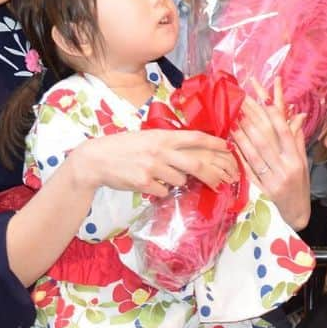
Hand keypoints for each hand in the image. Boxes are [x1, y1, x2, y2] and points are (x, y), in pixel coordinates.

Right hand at [74, 128, 238, 196]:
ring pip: (180, 180)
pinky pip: (163, 191)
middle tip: (223, 180)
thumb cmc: (126, 146)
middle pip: (196, 164)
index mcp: (163, 136)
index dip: (214, 143)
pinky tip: (148, 182)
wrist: (98, 159)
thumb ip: (169, 143)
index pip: (195, 137)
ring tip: (161, 174)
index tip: (228, 147)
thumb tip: (192, 152)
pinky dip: (160, 190)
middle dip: (213, 173)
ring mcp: (153, 167)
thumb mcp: (149, 137)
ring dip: (177, 181)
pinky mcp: (144, 183)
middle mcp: (161, 150)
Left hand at [232, 79, 310, 227]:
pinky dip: (239, 156)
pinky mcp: (261, 191)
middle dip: (252, 119)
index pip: (284, 132)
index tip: (263, 99)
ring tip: (232, 119)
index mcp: (296, 159)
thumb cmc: (300, 185)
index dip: (274, 115)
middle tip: (241, 103)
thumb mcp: (303, 162)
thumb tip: (297, 115)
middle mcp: (285, 168)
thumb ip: (297, 139)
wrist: (297, 216)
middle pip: (266, 139)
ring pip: (254, 153)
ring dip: (242, 134)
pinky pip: (248, 170)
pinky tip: (231, 143)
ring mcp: (272, 180)